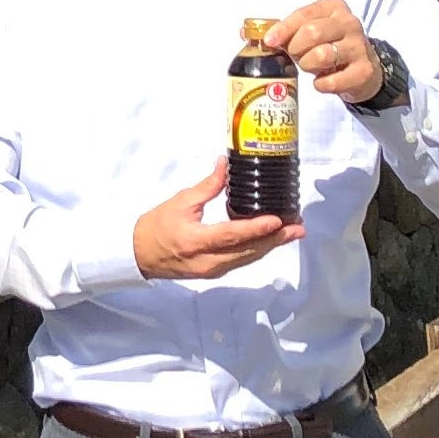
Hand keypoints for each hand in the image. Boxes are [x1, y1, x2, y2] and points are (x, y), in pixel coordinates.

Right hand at [132, 157, 298, 278]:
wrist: (140, 254)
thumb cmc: (157, 225)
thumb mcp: (180, 202)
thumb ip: (207, 186)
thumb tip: (225, 165)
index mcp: (195, 240)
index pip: (232, 235)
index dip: (257, 228)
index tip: (278, 220)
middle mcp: (208, 260)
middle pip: (248, 251)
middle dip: (275, 240)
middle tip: (298, 228)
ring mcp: (213, 270)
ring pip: (248, 259)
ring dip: (271, 246)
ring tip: (291, 233)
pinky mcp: (215, 272)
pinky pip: (242, 261)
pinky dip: (258, 250)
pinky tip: (271, 240)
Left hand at [266, 0, 385, 105]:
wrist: (364, 68)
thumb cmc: (330, 44)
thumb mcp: (312, 31)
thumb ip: (289, 30)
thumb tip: (258, 36)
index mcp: (334, 7)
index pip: (304, 14)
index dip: (284, 28)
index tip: (270, 41)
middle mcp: (350, 23)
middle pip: (312, 32)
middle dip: (296, 47)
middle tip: (295, 55)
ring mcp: (359, 47)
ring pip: (322, 55)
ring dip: (307, 65)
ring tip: (309, 66)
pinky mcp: (364, 71)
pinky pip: (332, 81)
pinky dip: (320, 84)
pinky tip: (321, 80)